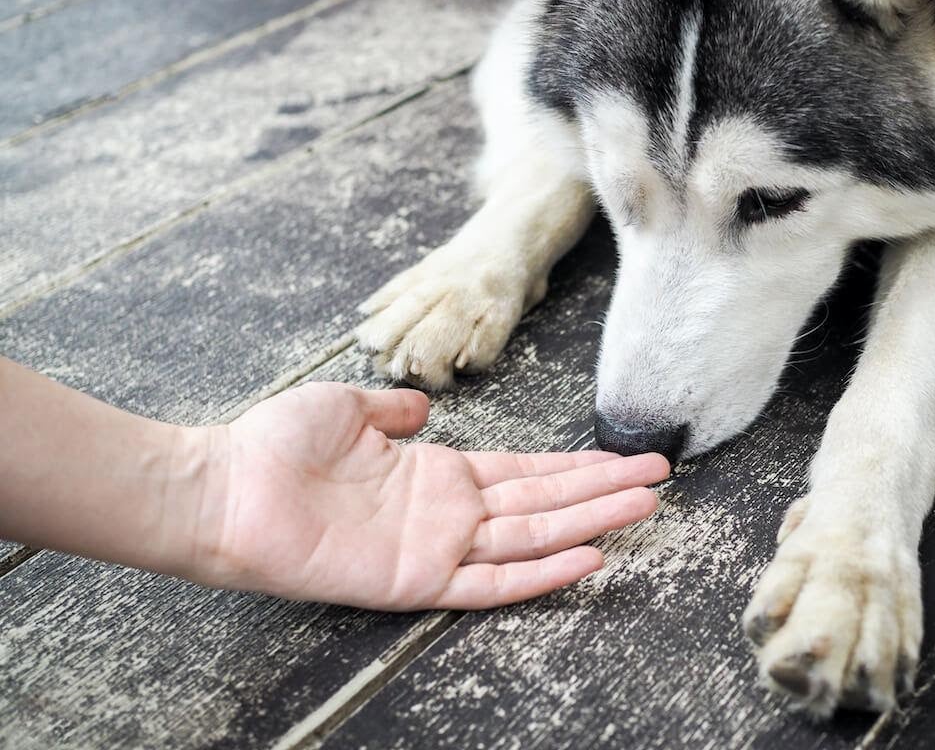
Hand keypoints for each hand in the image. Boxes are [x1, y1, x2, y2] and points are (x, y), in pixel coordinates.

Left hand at [191, 382, 667, 609]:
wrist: (225, 487)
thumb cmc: (277, 447)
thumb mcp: (347, 406)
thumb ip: (393, 408)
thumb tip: (424, 405)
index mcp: (438, 475)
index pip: (525, 474)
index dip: (575, 467)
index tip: (621, 457)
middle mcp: (449, 514)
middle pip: (544, 503)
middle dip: (602, 490)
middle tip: (657, 478)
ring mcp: (437, 548)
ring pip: (532, 537)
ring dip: (589, 522)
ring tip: (642, 507)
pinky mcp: (416, 580)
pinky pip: (490, 582)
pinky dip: (539, 574)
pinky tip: (586, 560)